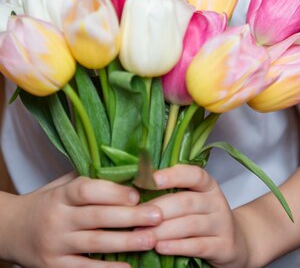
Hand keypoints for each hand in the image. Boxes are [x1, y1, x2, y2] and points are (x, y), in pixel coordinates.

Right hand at [6, 172, 162, 267]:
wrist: (12, 230)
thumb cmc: (48, 203)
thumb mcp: (62, 185)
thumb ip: (90, 178)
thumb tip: (129, 168)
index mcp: (61, 194)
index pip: (87, 190)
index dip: (114, 191)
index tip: (138, 193)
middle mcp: (57, 218)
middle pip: (97, 217)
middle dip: (130, 216)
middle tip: (158, 215)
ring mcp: (55, 244)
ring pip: (95, 243)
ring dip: (126, 242)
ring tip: (151, 239)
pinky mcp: (54, 267)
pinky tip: (128, 266)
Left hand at [144, 164, 249, 267]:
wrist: (235, 243)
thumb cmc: (204, 218)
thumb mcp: (194, 201)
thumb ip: (173, 193)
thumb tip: (136, 189)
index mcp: (208, 186)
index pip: (193, 174)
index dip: (172, 175)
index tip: (151, 179)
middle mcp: (216, 202)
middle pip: (186, 202)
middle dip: (158, 209)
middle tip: (134, 217)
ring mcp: (222, 224)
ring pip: (189, 225)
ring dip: (163, 230)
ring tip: (141, 235)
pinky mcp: (223, 247)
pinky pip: (197, 245)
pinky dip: (177, 246)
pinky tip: (160, 247)